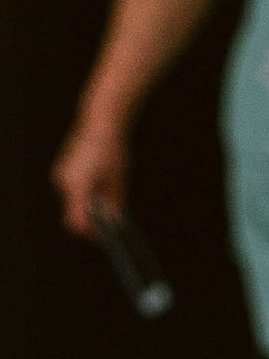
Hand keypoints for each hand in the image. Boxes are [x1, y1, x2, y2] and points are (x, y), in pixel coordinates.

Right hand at [53, 109, 127, 237]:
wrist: (99, 122)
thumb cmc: (112, 149)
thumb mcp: (118, 179)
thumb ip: (114, 202)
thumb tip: (115, 223)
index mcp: (78, 186)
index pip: (77, 222)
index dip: (91, 233)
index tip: (104, 236)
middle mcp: (64, 182)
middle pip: (75, 214)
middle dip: (91, 219)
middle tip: (110, 216)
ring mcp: (60, 176)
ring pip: (73, 204)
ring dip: (88, 206)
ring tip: (107, 193)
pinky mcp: (61, 172)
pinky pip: (71, 192)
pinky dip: (84, 195)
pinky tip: (98, 184)